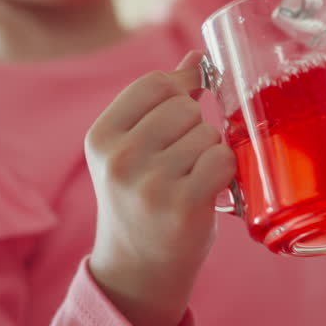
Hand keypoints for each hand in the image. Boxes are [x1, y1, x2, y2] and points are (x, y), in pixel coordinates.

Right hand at [84, 51, 234, 325]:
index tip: (179, 119)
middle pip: (184, 107)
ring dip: (209, 153)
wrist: (138, 270)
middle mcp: (120, 159)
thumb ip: (161, 102)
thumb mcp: (133, 149)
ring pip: (207, 133)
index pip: (155, 83)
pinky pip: (222, 159)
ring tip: (191, 180)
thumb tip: (198, 55)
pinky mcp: (182, 206)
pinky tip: (208, 191)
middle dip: (194, 128)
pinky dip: (224, 173)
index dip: (179, 94)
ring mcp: (150, 184)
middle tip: (182, 162)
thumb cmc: (142, 200)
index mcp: (101, 137)